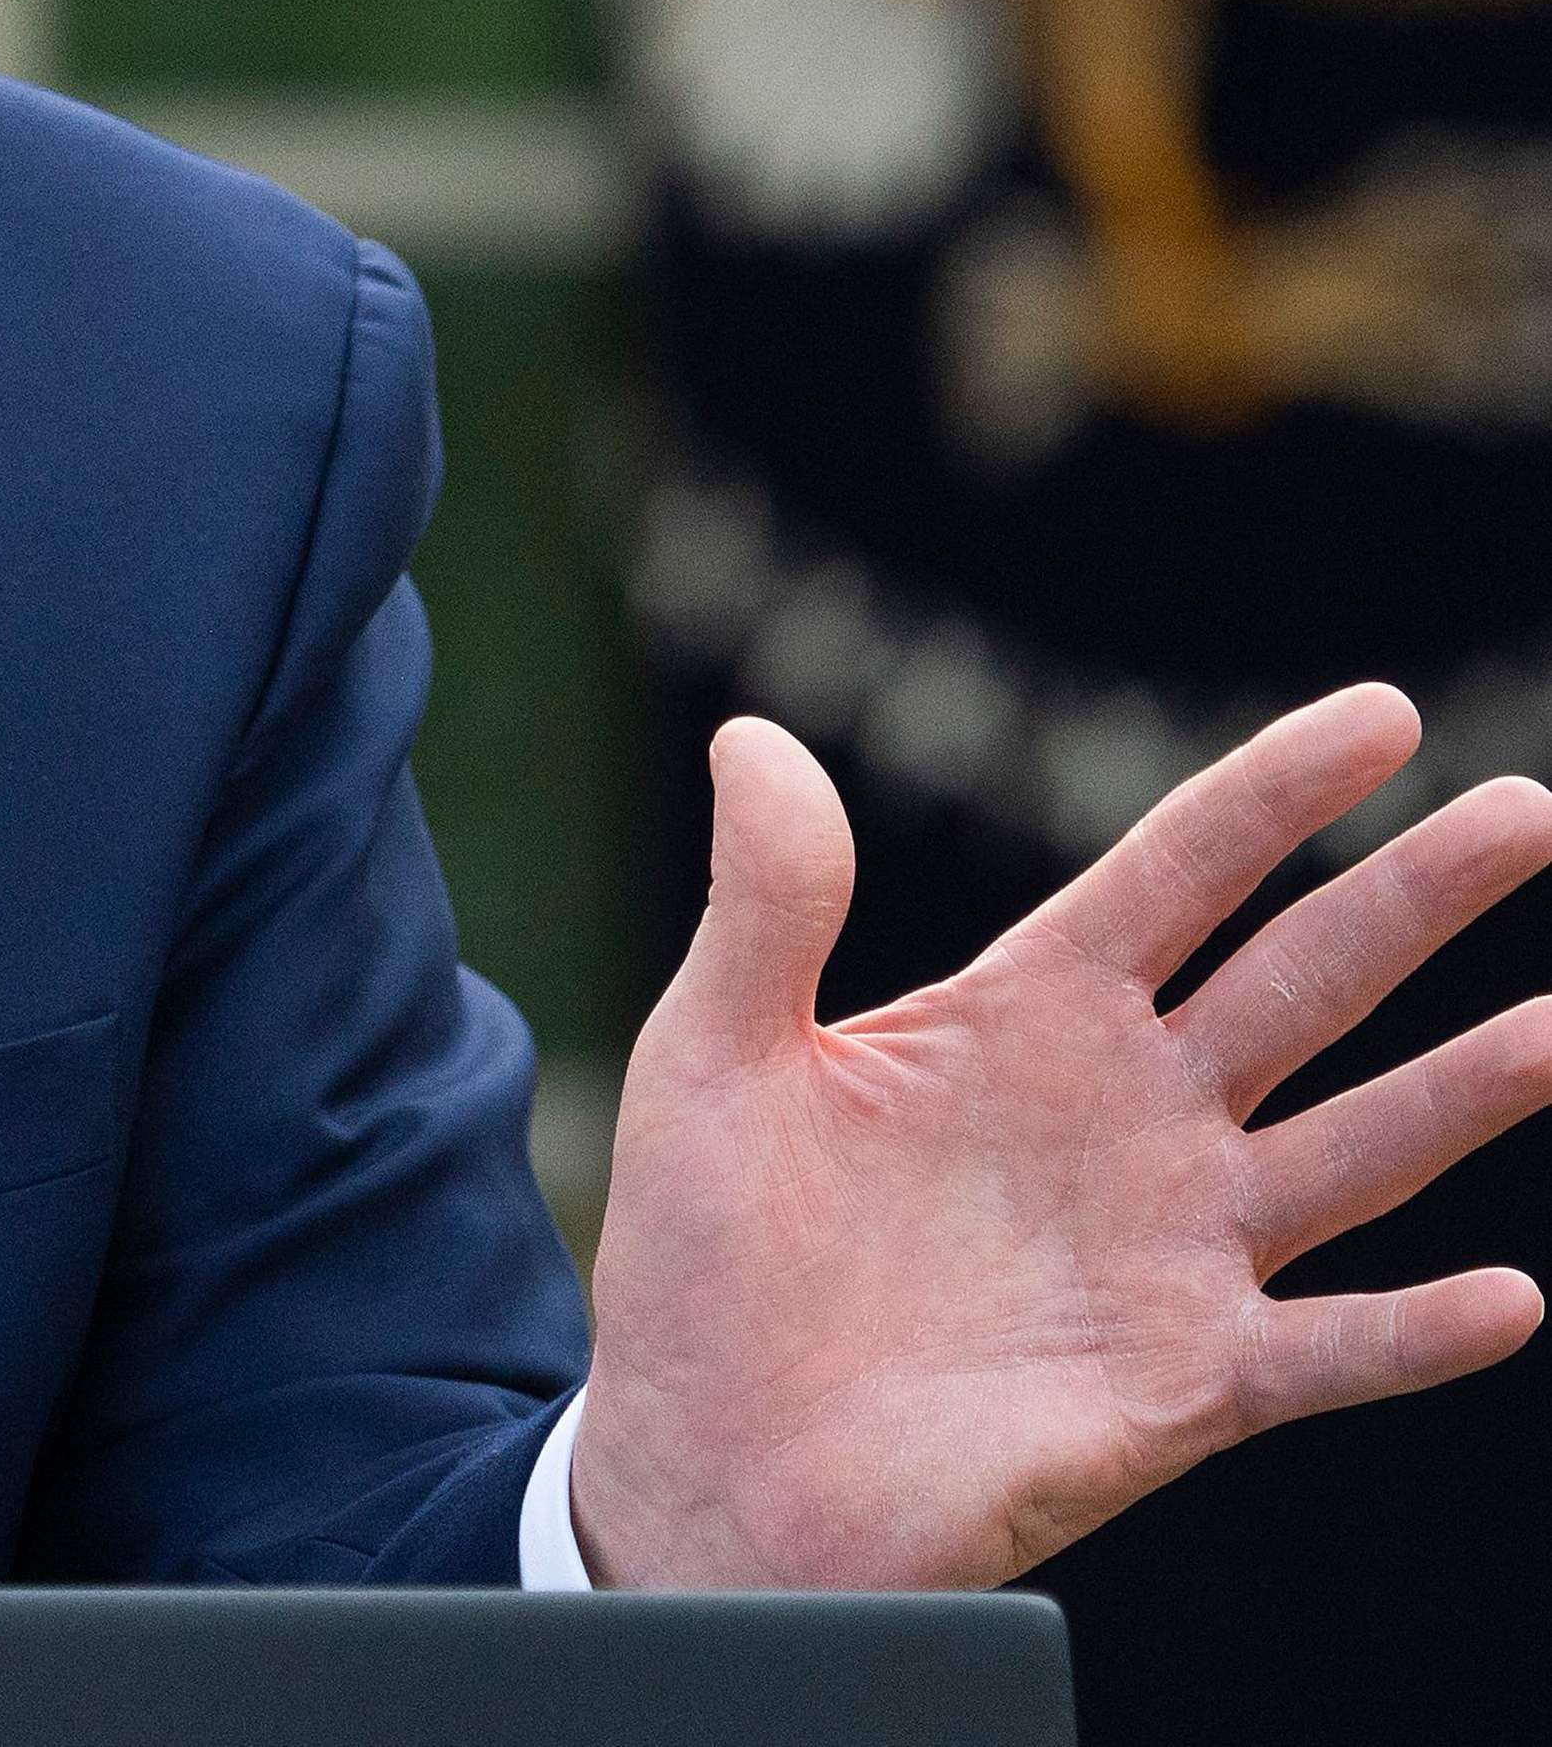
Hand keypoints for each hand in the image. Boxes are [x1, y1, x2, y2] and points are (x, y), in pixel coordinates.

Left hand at [569, 689, 1551, 1588]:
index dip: (1277, 794)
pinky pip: (1323, 1352)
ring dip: (1461, 1092)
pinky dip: (1416, 1334)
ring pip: (1352, 1151)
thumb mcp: (716, 1055)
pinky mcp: (1180, 1385)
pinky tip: (1507, 1300)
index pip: (1179, 875)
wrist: (706, 1460)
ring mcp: (1169, 1249)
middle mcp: (1125, 1116)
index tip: (1388, 716)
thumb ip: (767, 903)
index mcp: (1023, 1016)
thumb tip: (749, 737)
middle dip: (1416, 898)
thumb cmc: (708, 1256)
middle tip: (1532, 808)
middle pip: (1301, 983)